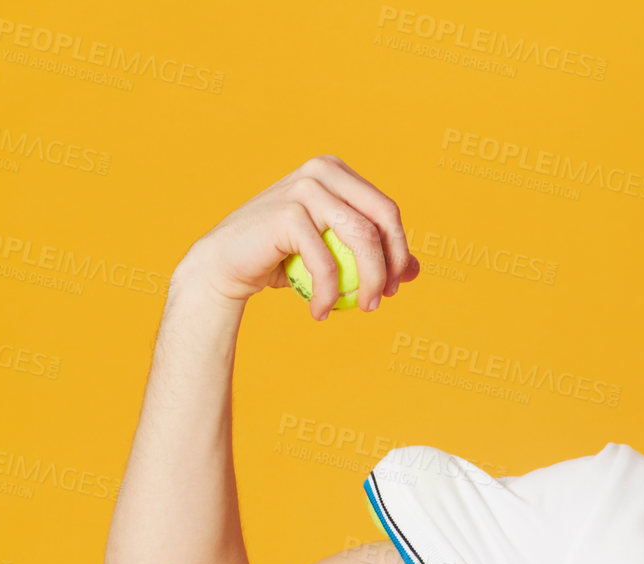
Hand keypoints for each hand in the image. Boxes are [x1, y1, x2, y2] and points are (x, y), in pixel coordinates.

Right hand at [175, 154, 419, 319]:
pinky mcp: (288, 213)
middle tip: (384, 299)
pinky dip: (330, 294)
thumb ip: (372, 256)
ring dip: (370, 283)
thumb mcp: (332, 254)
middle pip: (382, 221)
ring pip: (363, 239)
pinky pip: (327, 263)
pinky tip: (321, 312)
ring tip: (363, 309)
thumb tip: (417, 271)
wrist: (226, 263)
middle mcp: (323, 172)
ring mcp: (305, 187)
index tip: (396, 286)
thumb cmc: (282, 258)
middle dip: (393, 265)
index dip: (400, 251)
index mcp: (337, 172)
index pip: (387, 211)